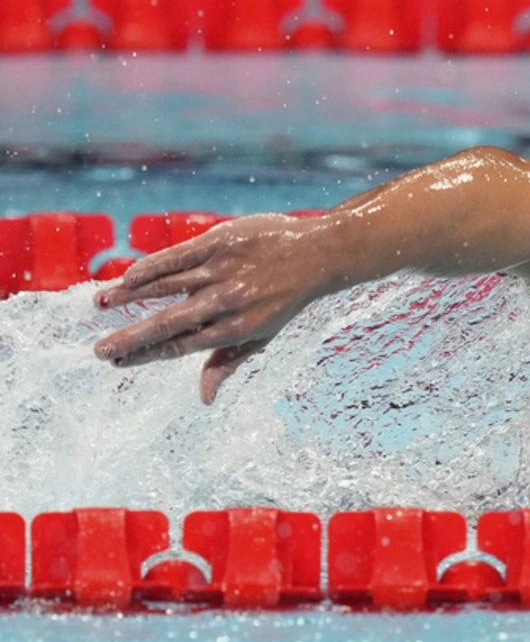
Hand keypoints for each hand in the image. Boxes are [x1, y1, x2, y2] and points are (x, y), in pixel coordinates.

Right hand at [94, 213, 337, 403]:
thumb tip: (204, 399)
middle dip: (131, 338)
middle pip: (170, 323)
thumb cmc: (284, 300)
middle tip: (98, 350)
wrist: (318, 255)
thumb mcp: (262, 336)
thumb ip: (227, 363)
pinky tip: (128, 276)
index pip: (181, 347)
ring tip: (100, 304)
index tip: (117, 362)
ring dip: (130, 295)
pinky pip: (179, 255)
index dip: (147, 355)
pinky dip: (152, 266)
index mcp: (236, 329)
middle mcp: (227, 302)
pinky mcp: (220, 242)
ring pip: (167, 285)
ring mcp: (222, 270)